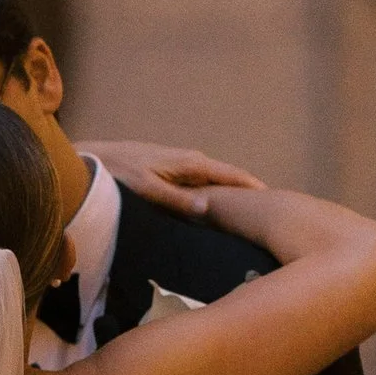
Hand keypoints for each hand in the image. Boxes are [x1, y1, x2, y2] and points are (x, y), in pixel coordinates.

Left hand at [87, 141, 266, 219]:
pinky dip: (219, 195)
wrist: (98, 159)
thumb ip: (177, 199)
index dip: (256, 189)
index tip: (277, 203)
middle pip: (232, 179)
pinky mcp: (177, 172)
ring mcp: (186, 165)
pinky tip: (223, 210)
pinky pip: (206, 184)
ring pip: (219, 182)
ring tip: (256, 216)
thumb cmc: (120, 174)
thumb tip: (208, 209)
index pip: (234, 176)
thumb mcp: (148, 190)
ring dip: (236, 195)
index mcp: (193, 164)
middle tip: (274, 215)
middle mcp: (194, 161)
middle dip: (252, 194)